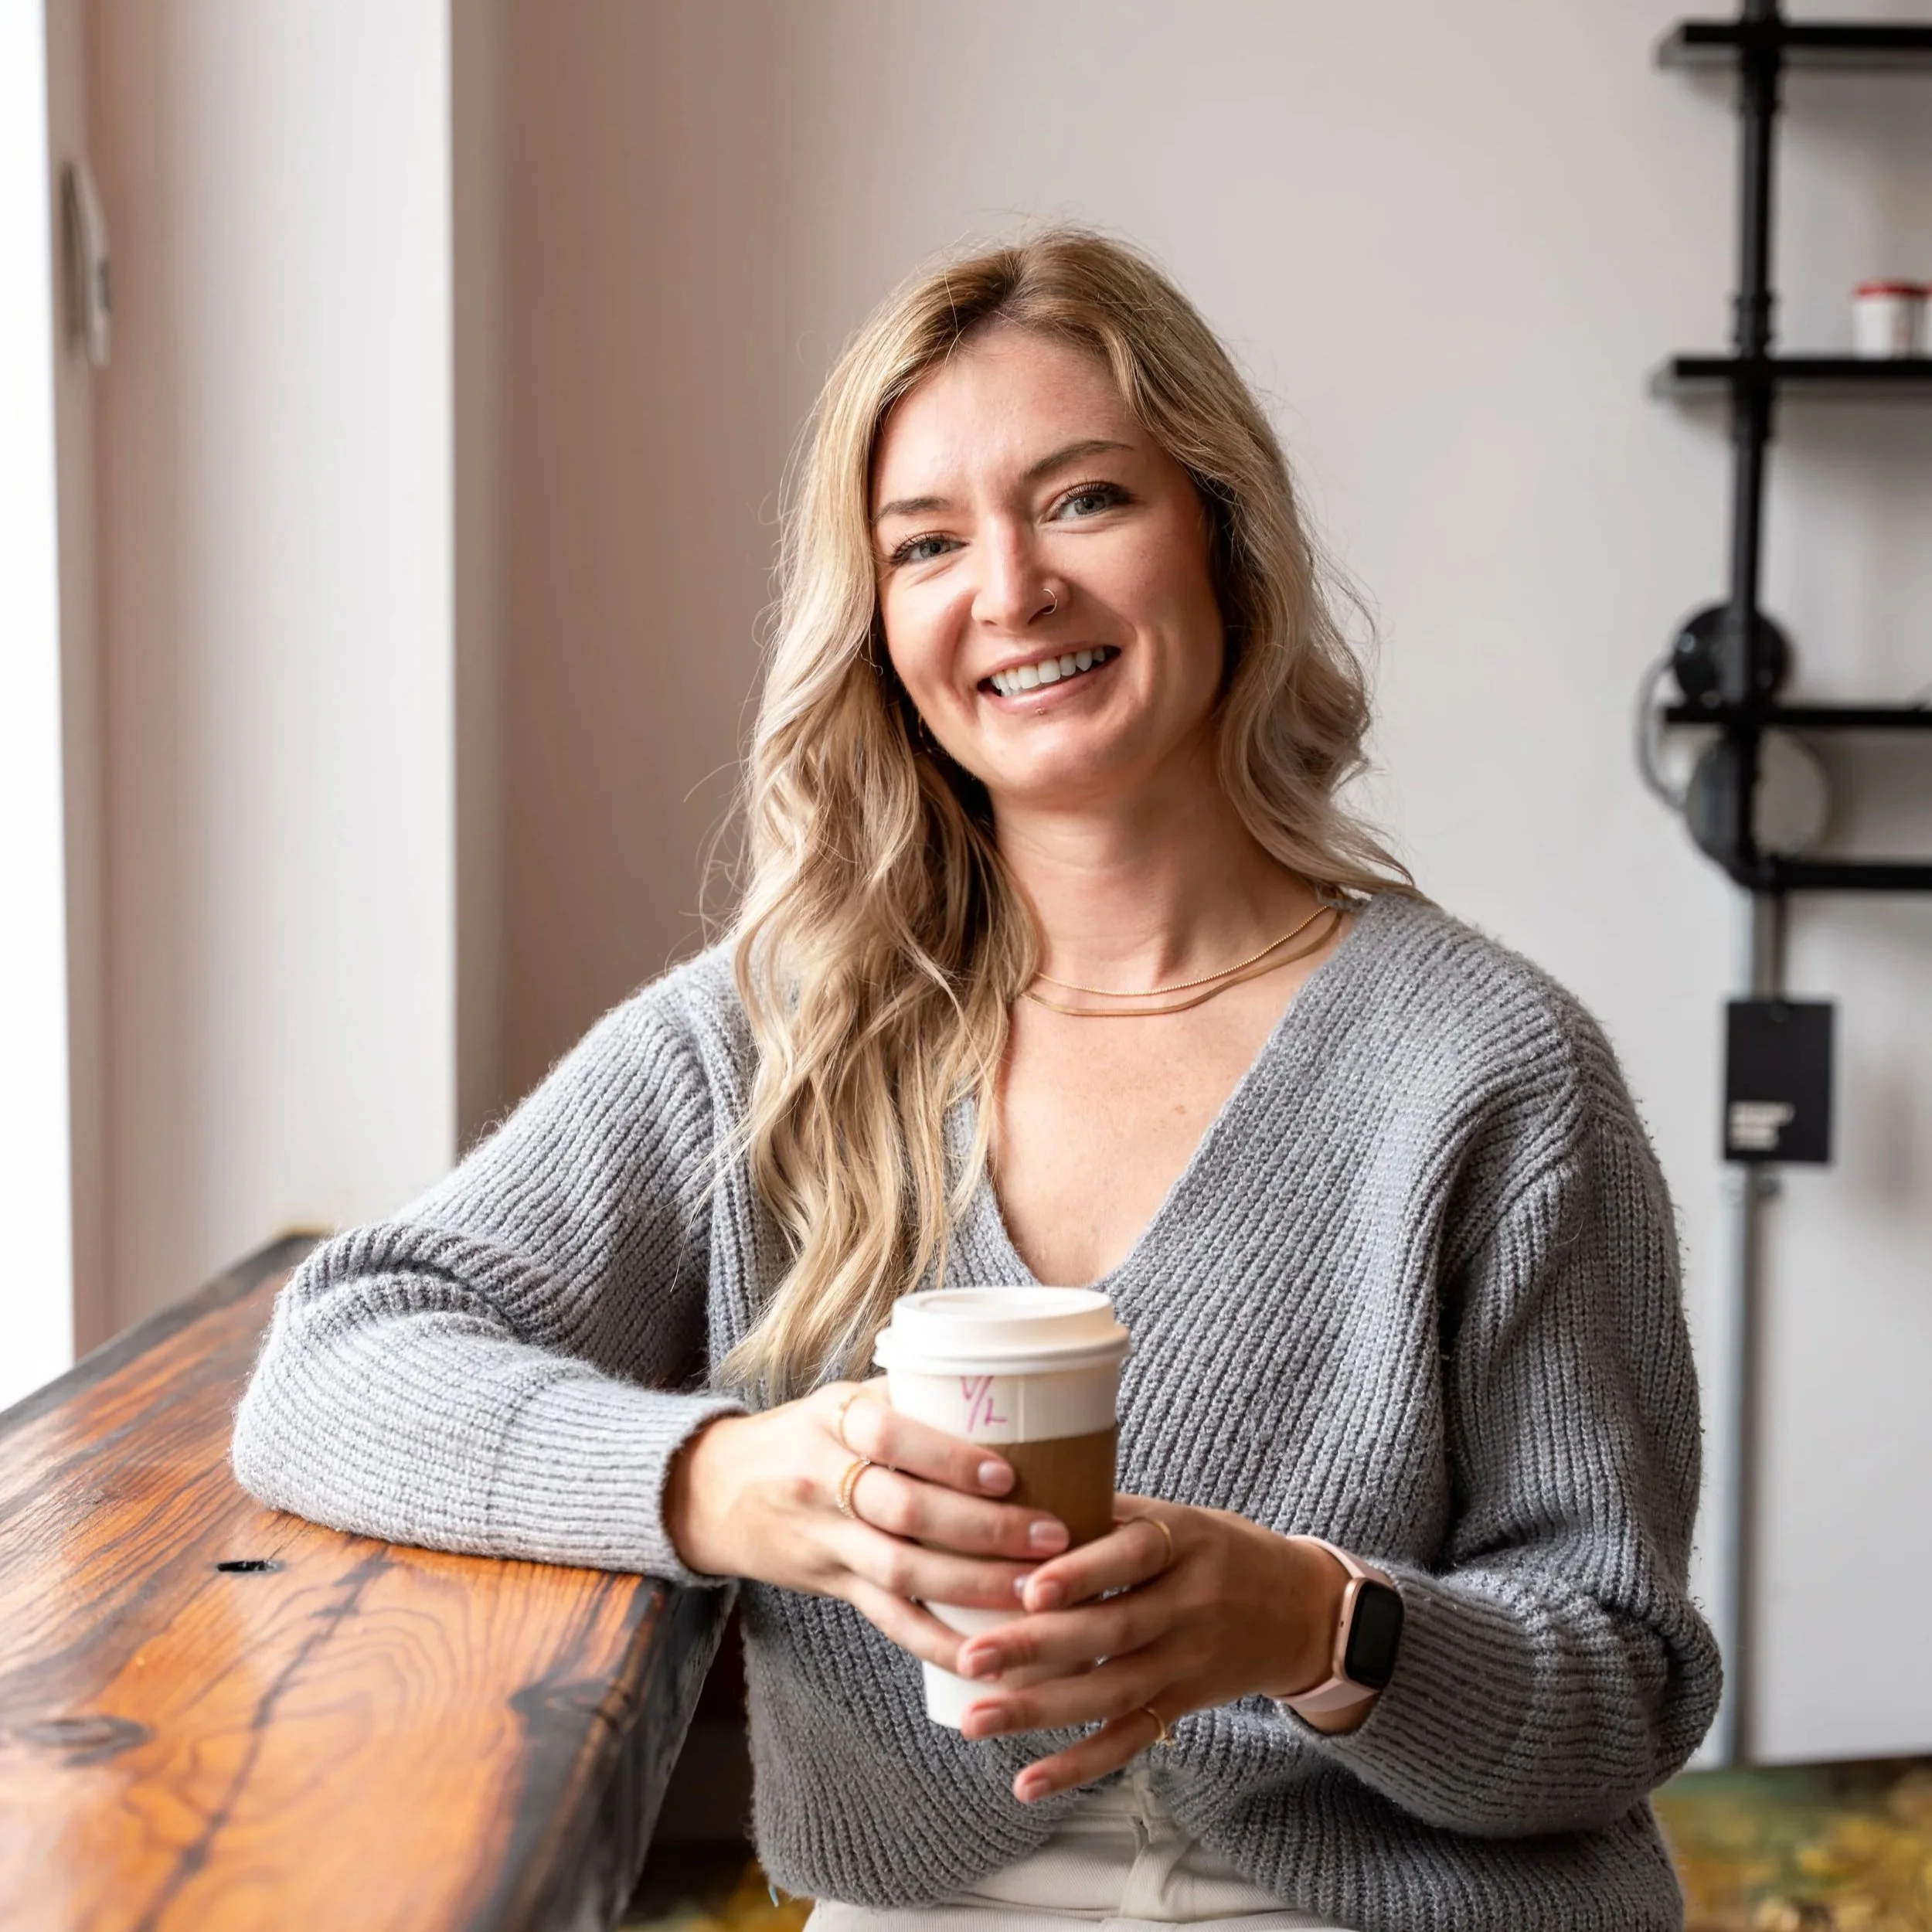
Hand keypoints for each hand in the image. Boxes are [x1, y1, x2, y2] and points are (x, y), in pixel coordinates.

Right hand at [662, 1381, 1072, 1674]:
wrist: (712, 1490)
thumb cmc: (802, 1434)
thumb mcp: (840, 1400)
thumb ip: (909, 1400)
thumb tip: (1007, 1393)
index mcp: (831, 1419)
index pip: (889, 1435)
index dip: (948, 1457)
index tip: (1008, 1472)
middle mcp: (822, 1479)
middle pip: (903, 1509)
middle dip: (983, 1528)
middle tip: (1051, 1536)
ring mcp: (825, 1539)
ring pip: (900, 1570)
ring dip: (972, 1585)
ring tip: (1035, 1591)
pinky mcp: (830, 1585)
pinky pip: (887, 1619)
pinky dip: (935, 1640)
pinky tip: (982, 1655)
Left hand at [950, 1495, 1363, 1802]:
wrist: (1303, 1609)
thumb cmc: (1216, 1549)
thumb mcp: (1177, 1516)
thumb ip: (1107, 1515)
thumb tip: (1016, 1507)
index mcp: (1183, 1542)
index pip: (1131, 1556)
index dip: (1082, 1572)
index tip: (1027, 1587)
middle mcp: (1189, 1603)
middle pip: (1111, 1630)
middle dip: (1036, 1647)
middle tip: (970, 1658)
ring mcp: (1188, 1661)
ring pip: (1113, 1692)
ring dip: (1041, 1711)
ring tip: (976, 1720)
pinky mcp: (1185, 1704)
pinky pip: (1131, 1739)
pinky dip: (1079, 1764)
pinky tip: (1027, 1782)